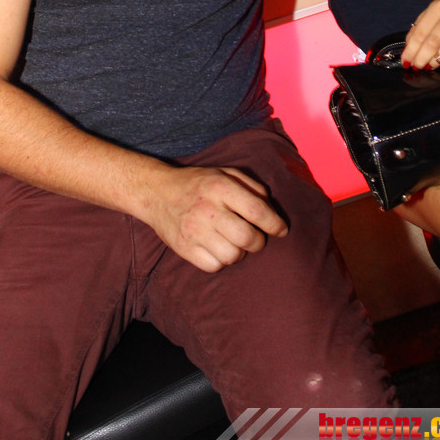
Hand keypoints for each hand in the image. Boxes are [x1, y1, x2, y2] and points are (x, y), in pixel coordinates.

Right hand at [147, 164, 287, 272]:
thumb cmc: (198, 183)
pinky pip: (214, 266)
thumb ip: (251, 186)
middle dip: (260, 242)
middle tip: (257, 238)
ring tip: (235, 242)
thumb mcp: (225, 173)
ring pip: (233, 256)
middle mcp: (208, 210)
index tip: (282, 230)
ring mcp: (194, 231)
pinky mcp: (184, 248)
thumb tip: (271, 208)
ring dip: (240, 252)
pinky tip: (219, 248)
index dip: (275, 224)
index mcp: (220, 187)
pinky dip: (222, 261)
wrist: (157, 193)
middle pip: (247, 238)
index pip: (257, 210)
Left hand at [401, 0, 439, 70]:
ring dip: (436, 61)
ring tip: (429, 66)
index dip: (411, 49)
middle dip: (421, 58)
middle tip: (416, 67)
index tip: (406, 60)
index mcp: (439, 7)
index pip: (420, 32)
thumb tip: (408, 45)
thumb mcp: (437, 8)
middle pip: (433, 42)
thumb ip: (422, 24)